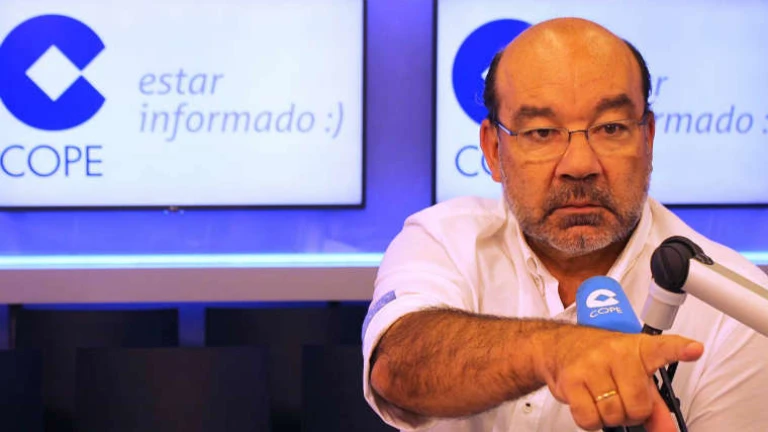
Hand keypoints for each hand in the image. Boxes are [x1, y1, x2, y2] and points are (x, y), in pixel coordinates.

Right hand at [538, 327, 703, 430]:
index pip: (663, 348)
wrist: (559, 347)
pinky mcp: (572, 379)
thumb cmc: (599, 359)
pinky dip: (590, 421)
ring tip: (602, 399)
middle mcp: (616, 352)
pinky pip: (589, 419)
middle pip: (638, 406)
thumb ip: (652, 403)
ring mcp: (593, 364)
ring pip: (613, 414)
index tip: (694, 349)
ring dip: (609, 417)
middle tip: (620, 400)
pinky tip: (588, 403)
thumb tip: (667, 431)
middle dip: (630, 412)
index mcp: (638, 348)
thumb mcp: (631, 373)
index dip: (680, 349)